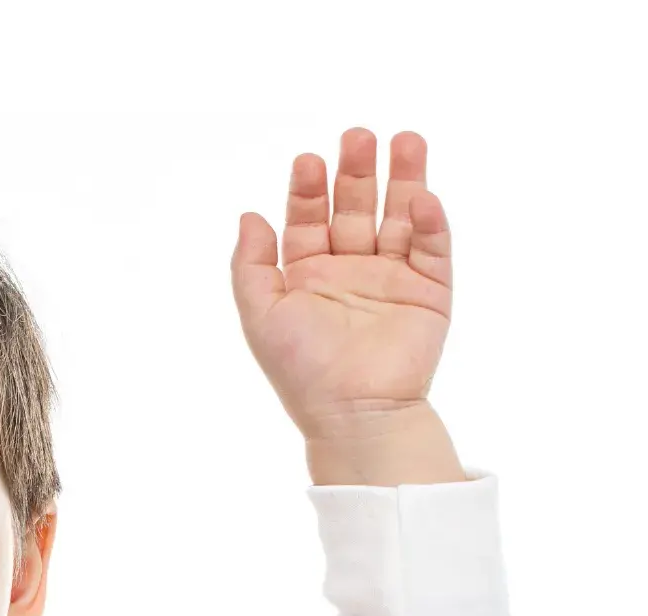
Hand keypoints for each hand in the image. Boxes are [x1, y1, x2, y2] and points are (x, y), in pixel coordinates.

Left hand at [231, 127, 451, 439]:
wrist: (353, 411)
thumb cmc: (301, 369)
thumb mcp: (260, 313)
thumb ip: (250, 264)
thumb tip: (249, 215)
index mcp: (309, 276)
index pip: (309, 218)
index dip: (308, 189)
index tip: (308, 161)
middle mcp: (351, 271)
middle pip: (356, 207)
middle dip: (356, 172)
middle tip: (357, 137)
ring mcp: (393, 278)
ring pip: (400, 216)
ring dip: (404, 178)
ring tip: (404, 139)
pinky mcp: (431, 291)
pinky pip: (433, 247)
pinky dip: (430, 221)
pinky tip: (421, 197)